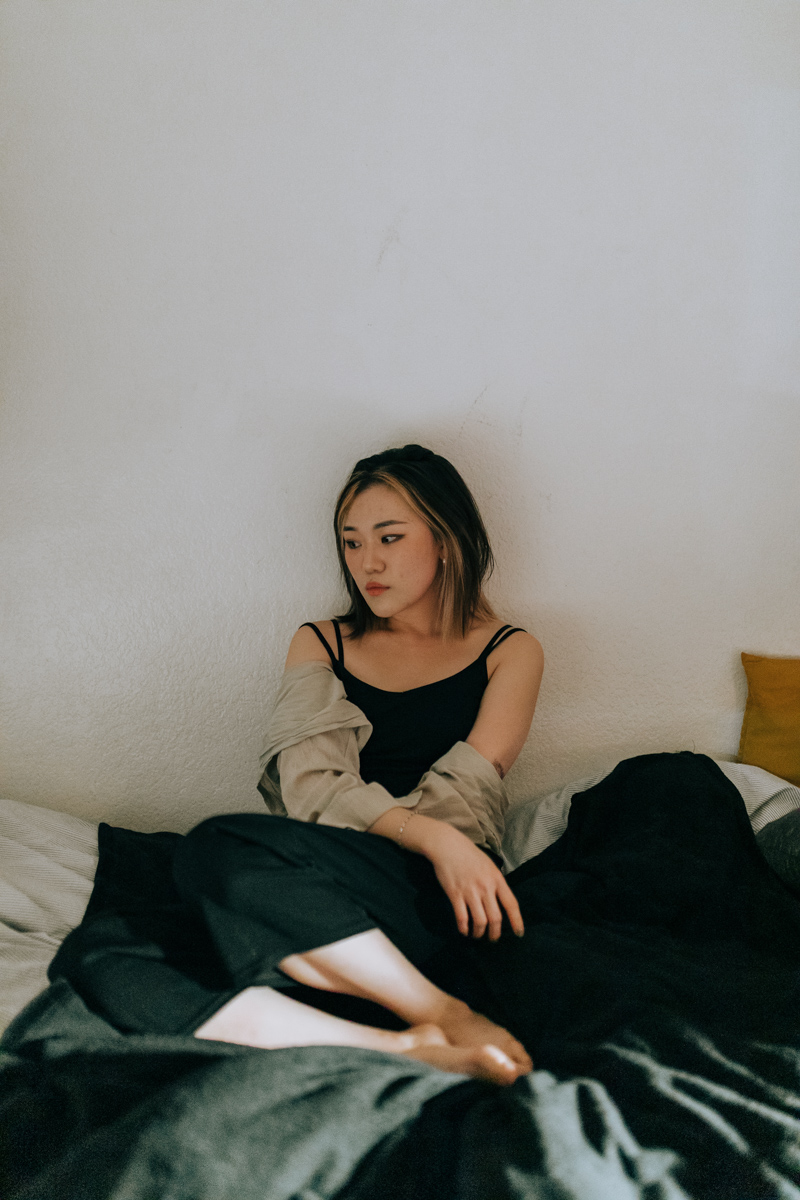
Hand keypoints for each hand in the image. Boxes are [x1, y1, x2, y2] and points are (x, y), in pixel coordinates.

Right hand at [414, 818, 524, 940]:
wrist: (448, 846)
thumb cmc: (470, 855)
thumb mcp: (489, 866)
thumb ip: (496, 883)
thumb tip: (502, 902)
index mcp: (497, 879)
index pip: (511, 904)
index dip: (517, 921)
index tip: (518, 934)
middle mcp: (485, 887)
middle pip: (495, 918)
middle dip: (495, 933)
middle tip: (493, 939)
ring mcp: (470, 891)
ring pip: (480, 921)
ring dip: (479, 933)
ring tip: (478, 936)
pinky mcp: (455, 894)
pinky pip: (462, 917)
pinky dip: (464, 928)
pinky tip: (464, 931)